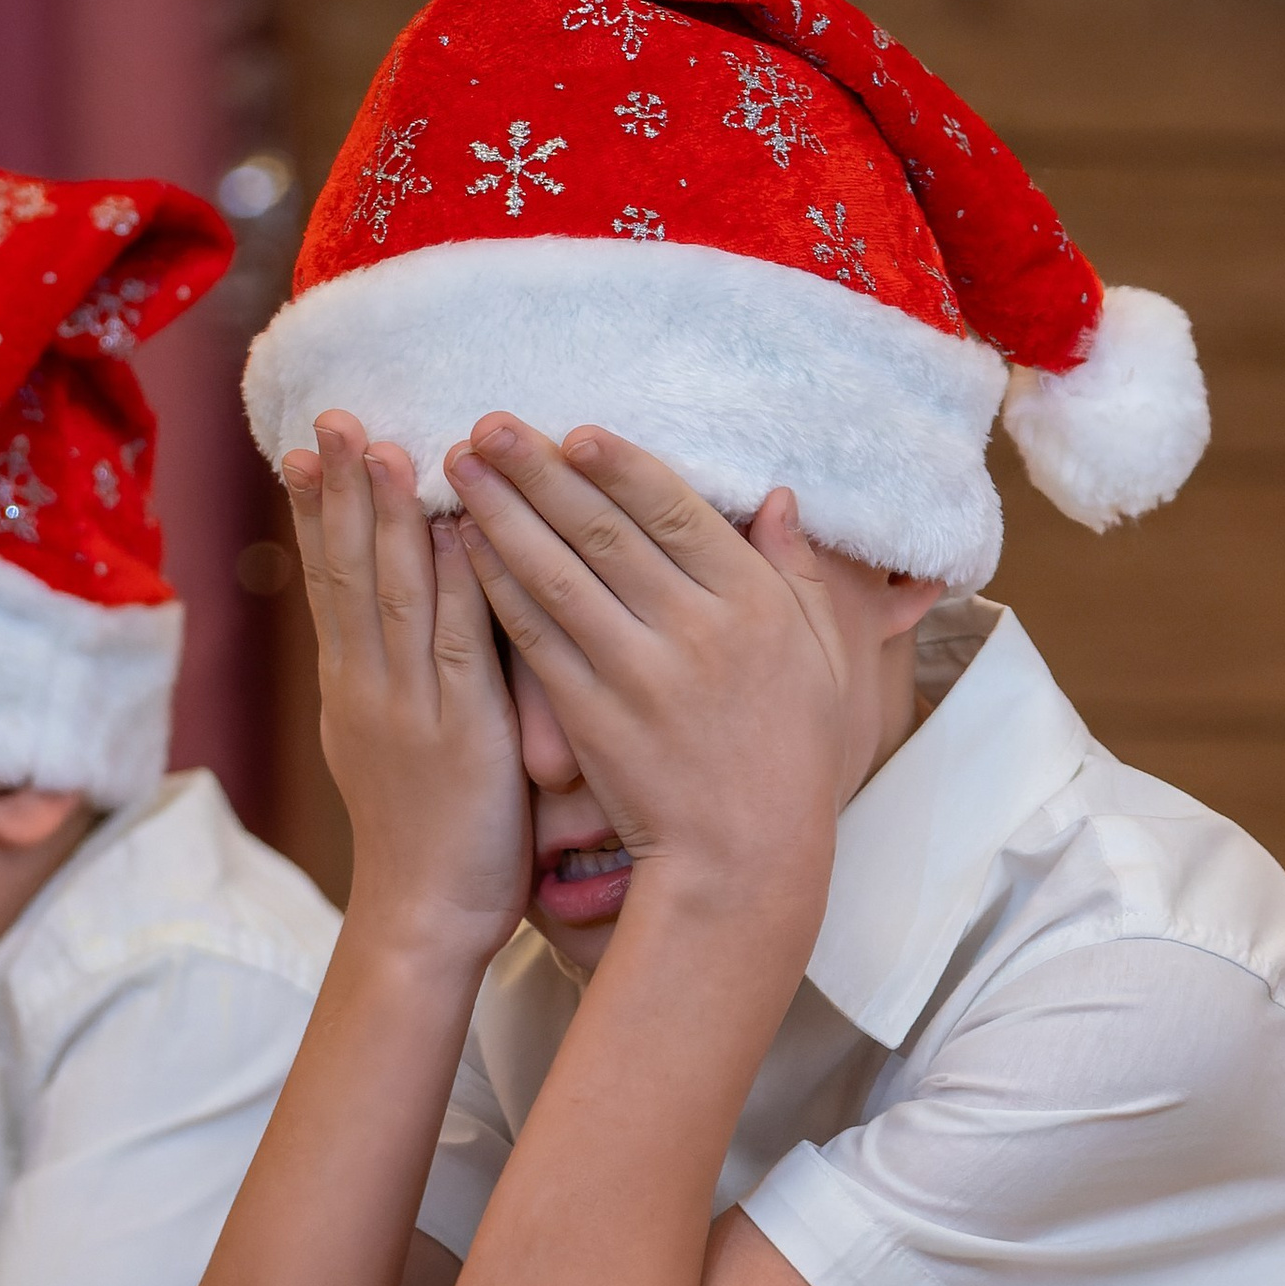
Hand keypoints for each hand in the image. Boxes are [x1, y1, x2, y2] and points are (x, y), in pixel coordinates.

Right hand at [283, 414, 529, 967]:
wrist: (424, 921)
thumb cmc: (427, 842)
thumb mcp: (391, 749)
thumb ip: (393, 686)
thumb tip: (388, 635)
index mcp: (351, 689)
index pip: (328, 583)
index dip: (316, 513)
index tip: (305, 447)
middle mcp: (367, 688)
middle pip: (347, 572)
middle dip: (340, 489)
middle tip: (331, 415)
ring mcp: (410, 708)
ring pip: (393, 594)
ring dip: (387, 516)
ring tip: (378, 444)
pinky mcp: (462, 731)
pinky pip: (458, 640)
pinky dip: (455, 579)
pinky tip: (457, 526)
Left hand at [446, 419, 847, 943]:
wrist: (744, 861)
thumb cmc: (790, 760)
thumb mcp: (824, 662)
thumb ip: (799, 575)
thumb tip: (778, 498)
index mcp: (753, 604)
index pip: (675, 510)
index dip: (619, 465)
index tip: (573, 430)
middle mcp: (694, 629)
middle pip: (603, 529)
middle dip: (540, 470)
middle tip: (489, 424)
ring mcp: (637, 673)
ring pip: (558, 574)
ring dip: (502, 513)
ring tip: (460, 467)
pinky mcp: (590, 717)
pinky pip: (535, 637)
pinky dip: (497, 586)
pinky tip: (465, 548)